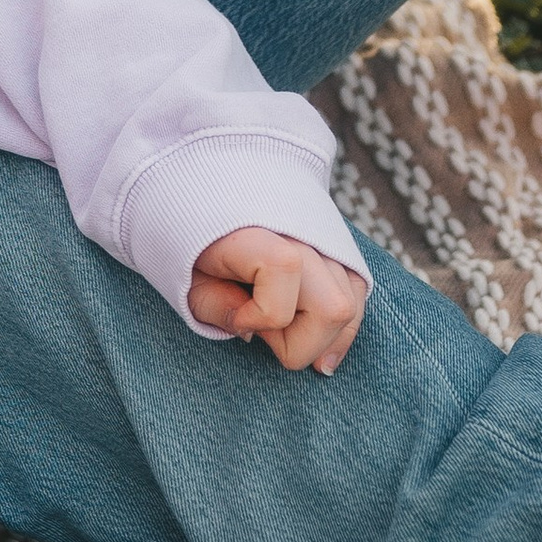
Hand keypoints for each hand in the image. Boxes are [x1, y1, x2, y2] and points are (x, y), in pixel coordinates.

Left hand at [188, 226, 367, 373]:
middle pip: (333, 306)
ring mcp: (325, 242)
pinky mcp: (339, 252)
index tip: (237, 320)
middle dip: (301, 343)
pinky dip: (340, 329)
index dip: (262, 315)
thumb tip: (252, 332)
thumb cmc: (193, 242)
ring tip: (284, 336)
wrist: (214, 197)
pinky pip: (357, 297)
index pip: (284, 270)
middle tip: (264, 334)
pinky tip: (317, 345)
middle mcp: (300, 232)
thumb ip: (214, 307)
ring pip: (350, 307)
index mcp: (253, 229)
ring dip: (321, 339)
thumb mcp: (185, 277)